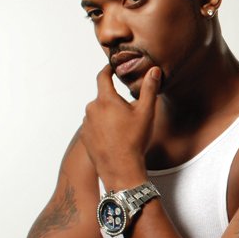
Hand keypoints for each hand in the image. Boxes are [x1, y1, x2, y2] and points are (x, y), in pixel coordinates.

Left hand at [80, 64, 160, 189]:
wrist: (121, 169)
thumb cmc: (134, 141)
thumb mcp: (146, 112)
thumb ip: (149, 89)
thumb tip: (154, 71)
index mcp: (105, 100)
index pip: (102, 76)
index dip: (108, 70)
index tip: (112, 68)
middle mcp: (91, 109)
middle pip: (103, 97)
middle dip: (114, 100)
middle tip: (129, 112)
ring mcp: (86, 124)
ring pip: (98, 112)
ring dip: (108, 115)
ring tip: (123, 129)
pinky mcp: (85, 137)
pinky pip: (94, 126)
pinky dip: (102, 127)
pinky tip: (114, 138)